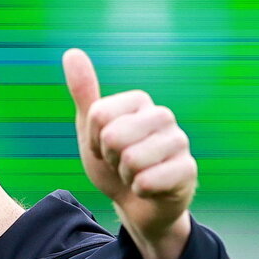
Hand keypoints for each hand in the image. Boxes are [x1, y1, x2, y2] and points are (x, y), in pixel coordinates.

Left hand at [62, 48, 197, 258]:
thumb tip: (71, 53)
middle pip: (113, 136)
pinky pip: (147, 181)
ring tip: (135, 176)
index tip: (105, 149)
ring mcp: (179, 142)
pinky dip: (140, 191)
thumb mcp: (92, 131)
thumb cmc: (115, 165)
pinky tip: (149, 189)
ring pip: (131, 160)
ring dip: (126, 177)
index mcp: (139, 101)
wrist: (137, 205)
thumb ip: (84, 93)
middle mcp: (163, 116)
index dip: (94, 141)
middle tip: (121, 164)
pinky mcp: (187, 170)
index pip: (98, 116)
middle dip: (110, 159)